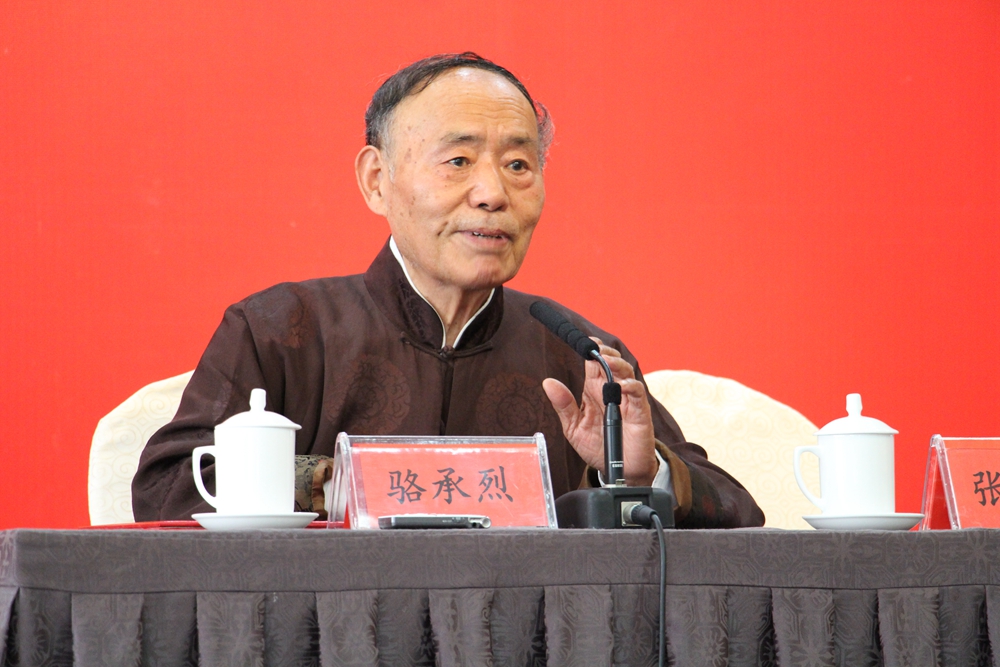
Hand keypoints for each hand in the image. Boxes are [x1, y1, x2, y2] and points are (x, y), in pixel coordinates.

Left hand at [542, 339, 657, 486]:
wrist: (619, 470)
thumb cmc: (598, 446)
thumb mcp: (574, 427)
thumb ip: (564, 405)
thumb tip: (548, 382)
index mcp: (594, 391)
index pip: (592, 364)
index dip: (590, 350)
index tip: (582, 340)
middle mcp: (610, 391)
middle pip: (611, 362)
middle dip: (603, 352)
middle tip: (594, 347)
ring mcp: (626, 399)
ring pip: (625, 373)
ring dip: (616, 364)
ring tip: (606, 360)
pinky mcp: (639, 411)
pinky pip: (637, 393)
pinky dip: (630, 387)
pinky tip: (620, 387)